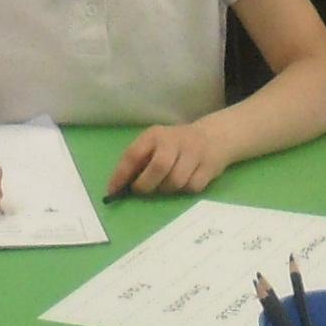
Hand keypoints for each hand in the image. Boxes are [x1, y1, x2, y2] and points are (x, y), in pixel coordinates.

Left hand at [109, 119, 229, 197]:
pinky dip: (186, 190)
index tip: (113, 191)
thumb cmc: (175, 146)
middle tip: (142, 190)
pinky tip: (186, 181)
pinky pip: (192, 187)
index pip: (134, 154)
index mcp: (155, 135)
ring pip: (176, 181)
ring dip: (167, 189)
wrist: (212, 137)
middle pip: (159, 168)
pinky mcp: (209, 167)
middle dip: (147, 185)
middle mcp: (175, 141)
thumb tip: (121, 186)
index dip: (121, 174)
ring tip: (166, 184)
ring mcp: (194, 153)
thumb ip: (139, 161)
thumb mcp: (155, 145)